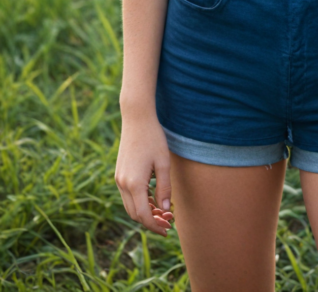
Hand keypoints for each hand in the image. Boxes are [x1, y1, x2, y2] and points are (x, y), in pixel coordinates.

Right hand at [115, 109, 174, 236]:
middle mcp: (122, 184)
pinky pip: (128, 196)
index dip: (155, 226)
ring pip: (130, 206)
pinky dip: (140, 202)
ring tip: (163, 211)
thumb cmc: (153, 138)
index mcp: (134, 183)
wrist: (136, 119)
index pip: (143, 215)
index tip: (167, 230)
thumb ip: (164, 188)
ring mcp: (119, 179)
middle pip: (135, 214)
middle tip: (169, 221)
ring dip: (145, 212)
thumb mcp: (163, 163)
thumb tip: (165, 209)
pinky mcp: (119, 174)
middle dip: (151, 221)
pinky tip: (154, 200)